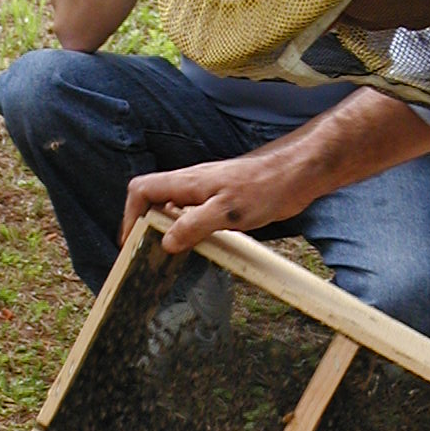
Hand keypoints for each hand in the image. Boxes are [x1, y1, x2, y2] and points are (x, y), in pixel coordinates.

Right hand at [120, 144, 314, 251]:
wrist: (298, 173)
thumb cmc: (266, 186)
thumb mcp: (228, 212)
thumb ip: (194, 225)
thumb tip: (166, 242)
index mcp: (188, 182)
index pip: (142, 190)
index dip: (130, 214)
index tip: (131, 240)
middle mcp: (193, 185)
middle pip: (154, 200)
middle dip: (144, 226)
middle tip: (147, 255)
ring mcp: (208, 192)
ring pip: (174, 209)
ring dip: (167, 230)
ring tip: (169, 257)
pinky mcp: (223, 200)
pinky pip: (195, 215)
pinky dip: (189, 231)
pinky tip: (200, 247)